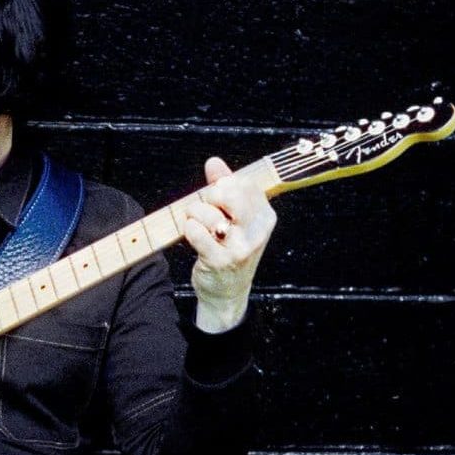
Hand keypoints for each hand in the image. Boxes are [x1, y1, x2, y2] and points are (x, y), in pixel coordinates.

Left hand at [181, 157, 276, 332]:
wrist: (227, 292)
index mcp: (265, 217)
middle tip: (204, 208)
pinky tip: (193, 236)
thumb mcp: (234, 218)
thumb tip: (214, 162)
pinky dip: (189, 230)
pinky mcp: (220, 261)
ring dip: (194, 215)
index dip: (223, 185)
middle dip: (208, 197)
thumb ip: (224, 187)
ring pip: (208, 213)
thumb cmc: (229, 249)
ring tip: (197, 225)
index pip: (243, 183)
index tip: (218, 198)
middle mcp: (257, 232)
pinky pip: (196, 232)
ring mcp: (240, 248)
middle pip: (227, 194)